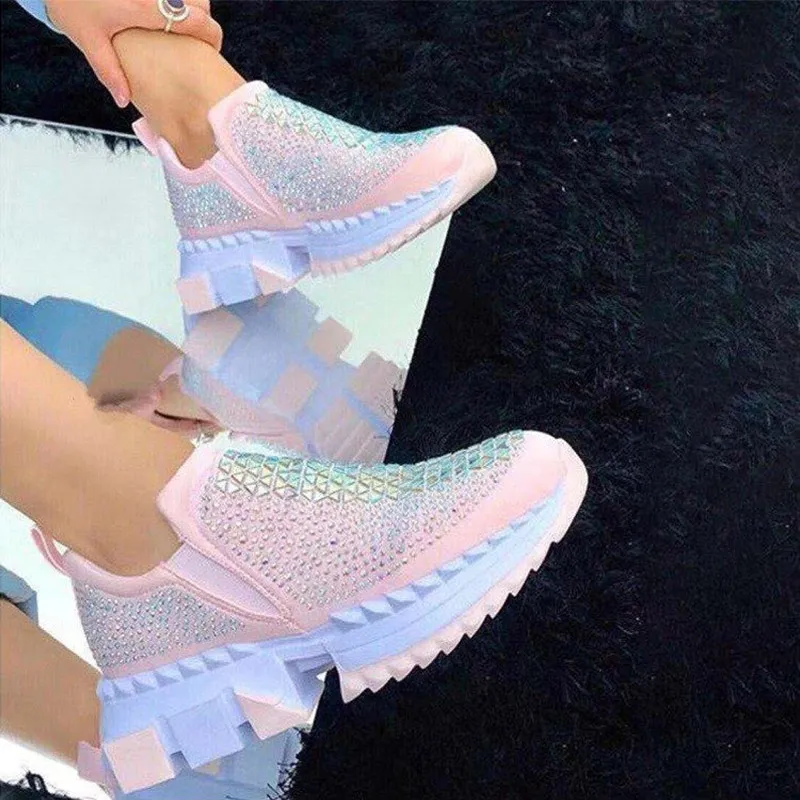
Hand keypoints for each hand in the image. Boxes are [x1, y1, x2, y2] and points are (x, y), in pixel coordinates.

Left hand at [46, 0, 222, 107]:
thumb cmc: (67, 2)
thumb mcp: (87, 40)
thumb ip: (110, 71)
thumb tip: (126, 102)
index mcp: (142, 8)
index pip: (194, 20)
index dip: (211, 35)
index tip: (212, 48)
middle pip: (199, 0)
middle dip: (203, 17)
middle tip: (196, 37)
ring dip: (190, 4)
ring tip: (180, 23)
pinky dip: (175, 0)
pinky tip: (166, 9)